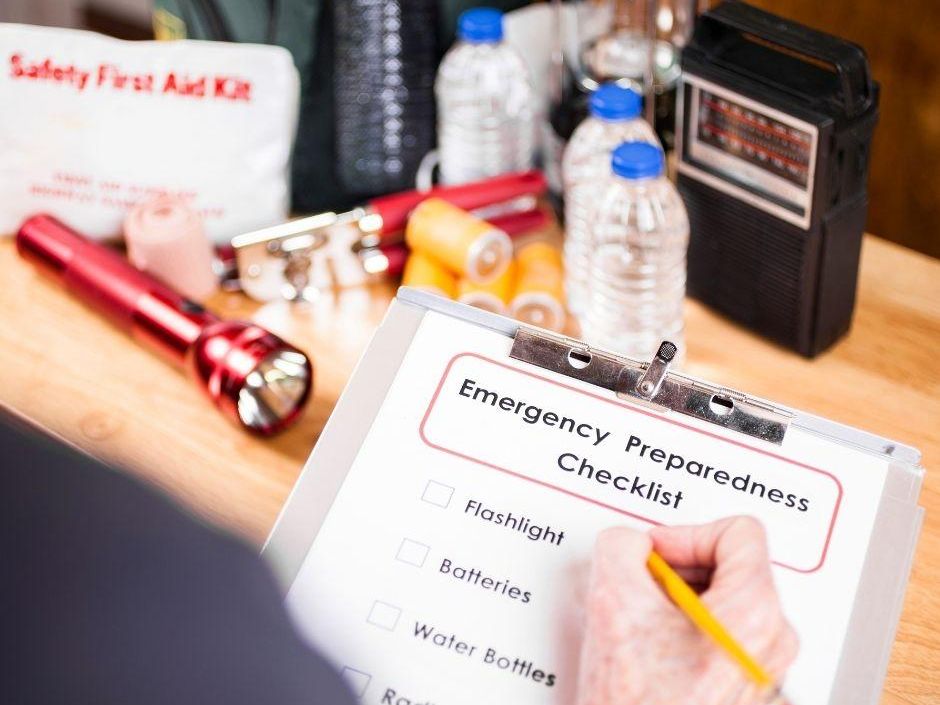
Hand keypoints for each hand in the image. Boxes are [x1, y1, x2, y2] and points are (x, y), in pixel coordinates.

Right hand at [576, 517, 798, 704]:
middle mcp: (772, 642)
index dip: (685, 534)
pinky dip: (684, 632)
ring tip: (641, 625)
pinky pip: (720, 636)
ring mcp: (762, 671)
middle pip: (731, 567)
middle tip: (641, 588)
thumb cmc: (637, 704)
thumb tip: (630, 544)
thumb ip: (621, 545)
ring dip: (676, 602)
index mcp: (754, 613)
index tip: (654, 555)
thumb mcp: (612, 601)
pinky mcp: (746, 690)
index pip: (738, 532)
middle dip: (678, 572)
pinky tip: (650, 652)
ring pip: (723, 602)